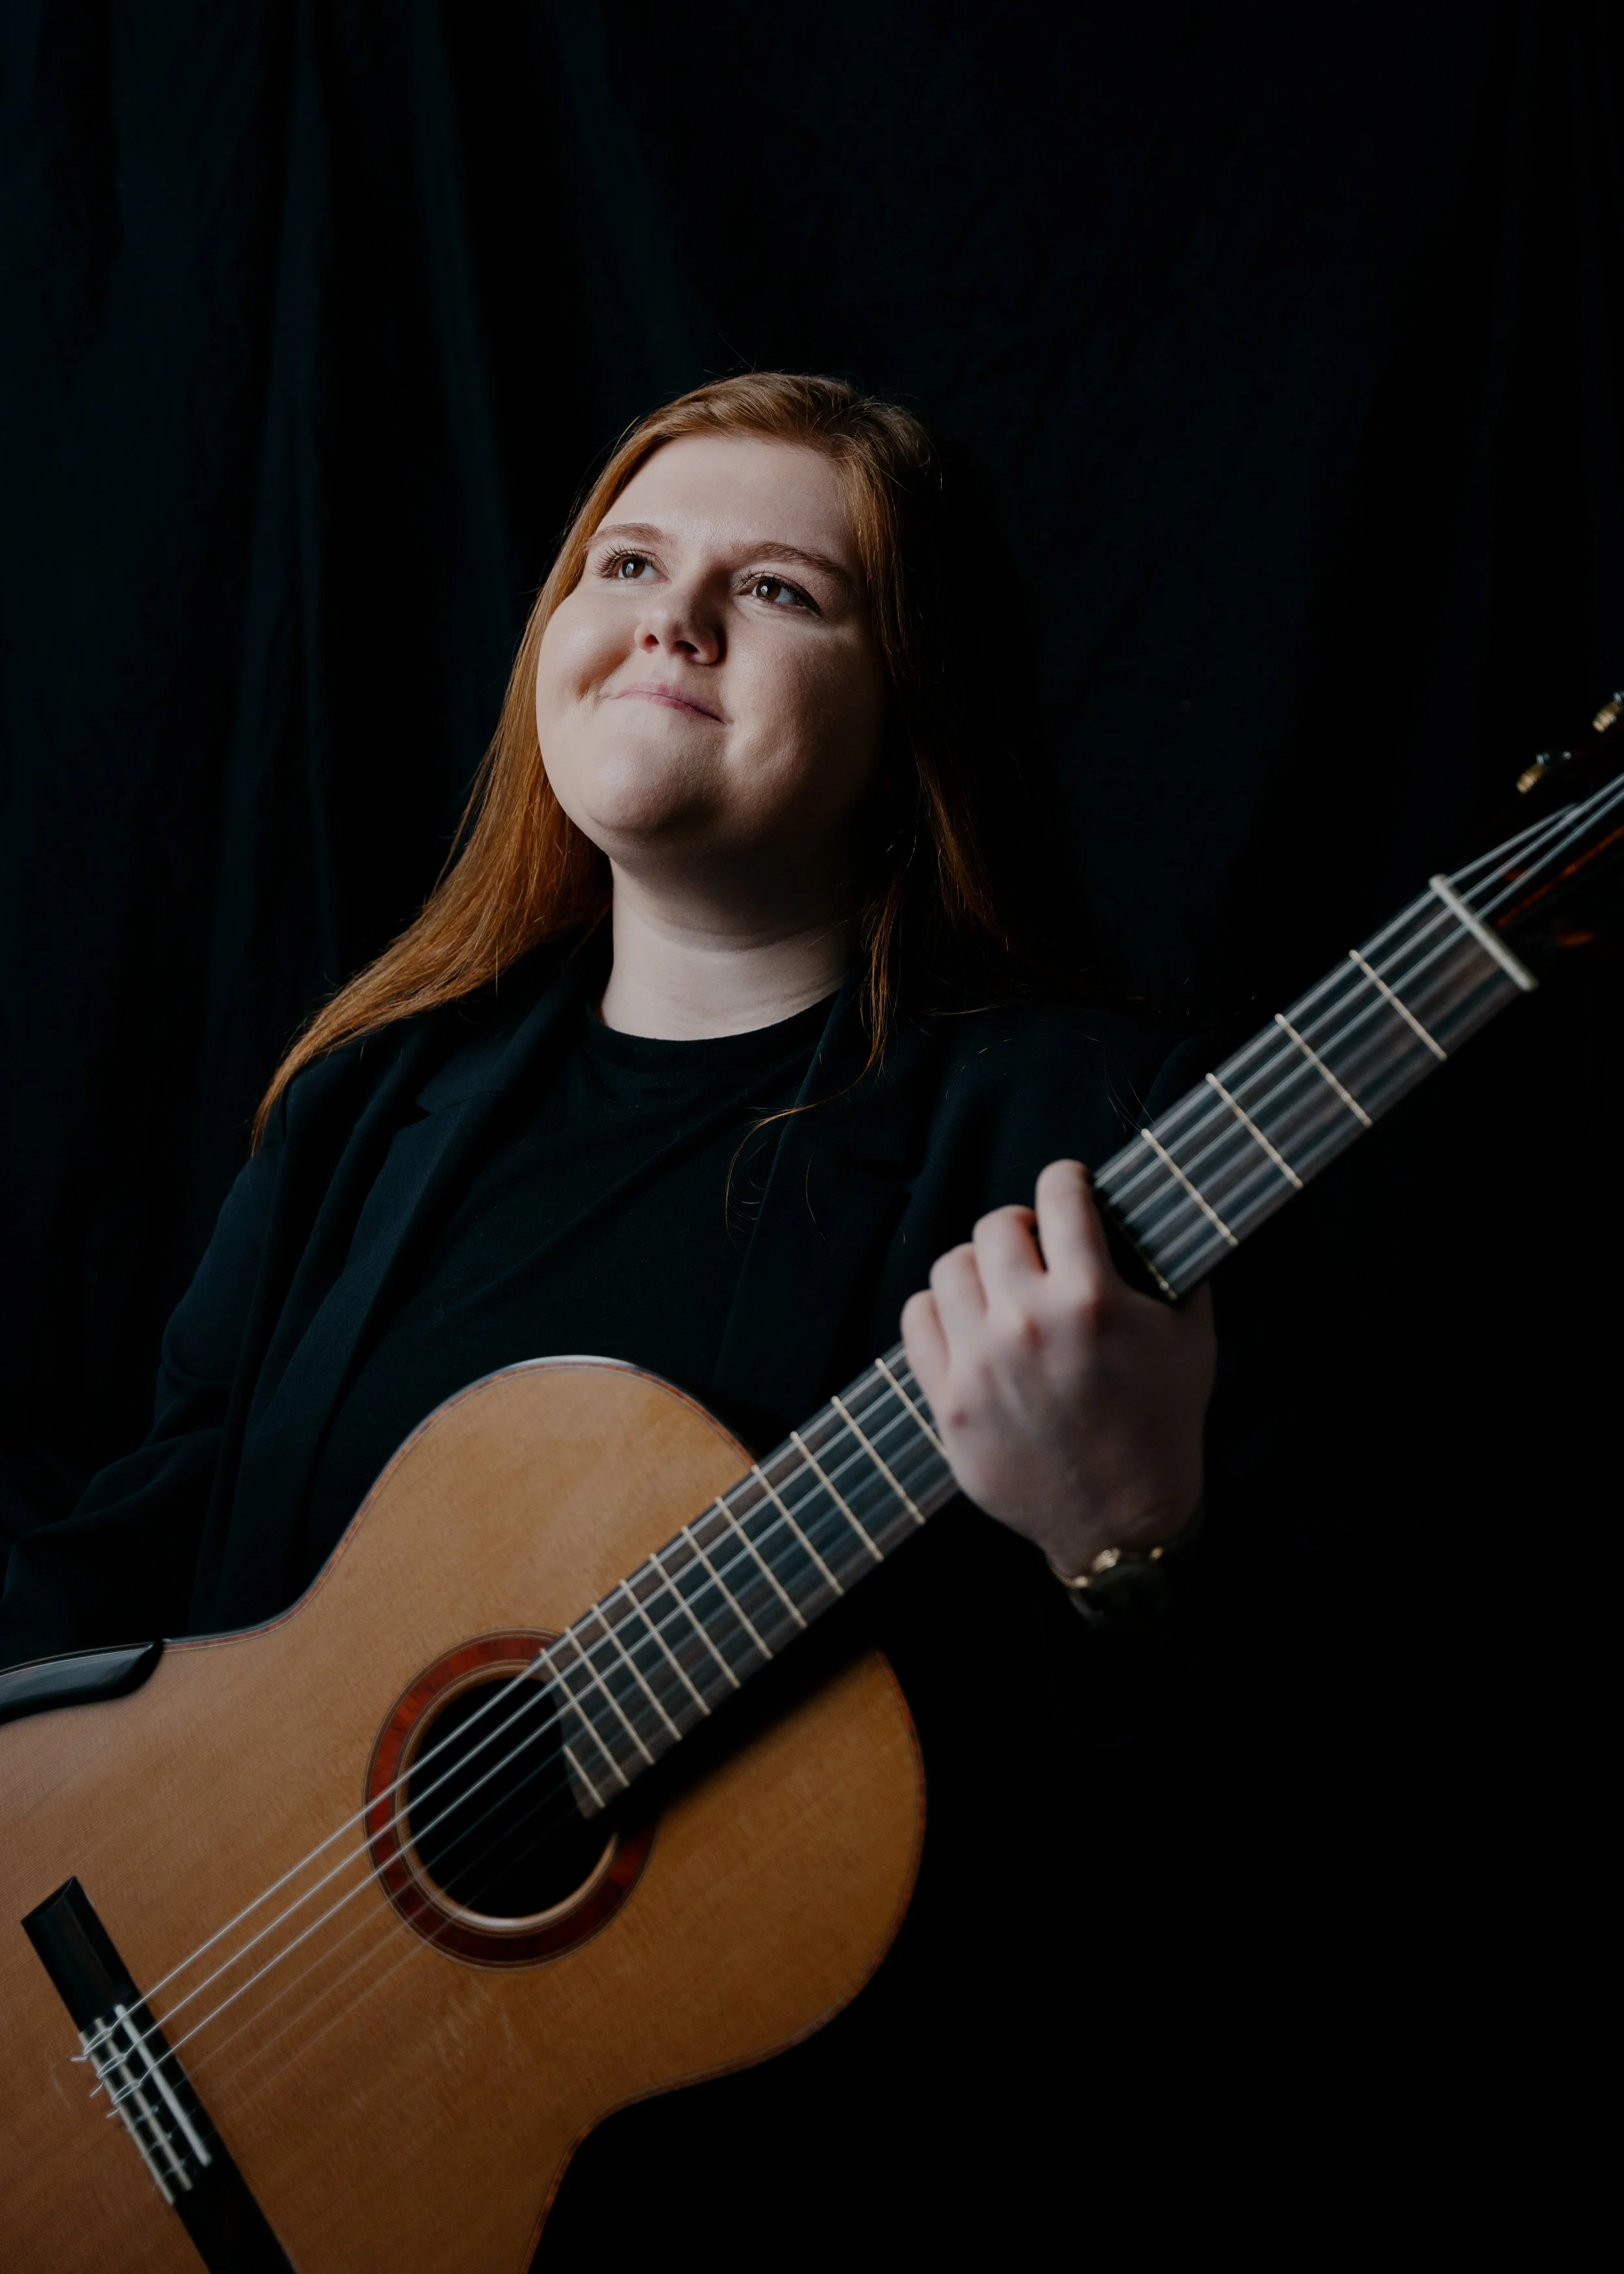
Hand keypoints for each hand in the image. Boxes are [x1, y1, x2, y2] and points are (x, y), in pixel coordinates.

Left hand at [900, 1158, 1215, 1576]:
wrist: (1121, 1522)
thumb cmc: (1162, 1425)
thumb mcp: (1191, 1338)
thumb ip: (1172, 1269)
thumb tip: (1151, 1215)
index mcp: (1091, 1300)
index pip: (1060, 1196)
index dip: (1066, 1180)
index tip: (1068, 1187)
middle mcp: (1028, 1323)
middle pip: (995, 1225)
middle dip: (1020, 1226)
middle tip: (1035, 1247)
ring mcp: (981, 1363)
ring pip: (950, 1267)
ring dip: (977, 1268)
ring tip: (999, 1288)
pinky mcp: (949, 1400)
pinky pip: (917, 1320)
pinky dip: (938, 1310)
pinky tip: (966, 1322)